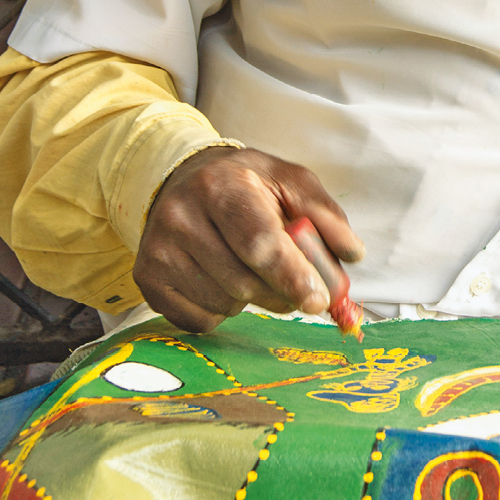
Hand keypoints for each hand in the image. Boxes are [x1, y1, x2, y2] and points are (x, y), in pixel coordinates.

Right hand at [133, 146, 364, 333]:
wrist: (184, 180)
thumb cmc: (247, 184)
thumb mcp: (290, 182)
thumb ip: (326, 216)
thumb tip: (352, 255)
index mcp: (222, 185)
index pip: (258, 243)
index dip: (291, 276)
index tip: (317, 300)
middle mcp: (181, 216)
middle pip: (243, 282)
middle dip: (280, 293)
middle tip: (297, 288)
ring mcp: (159, 249)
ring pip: (222, 304)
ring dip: (250, 300)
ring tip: (250, 270)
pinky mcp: (147, 278)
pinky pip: (198, 320)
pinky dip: (221, 311)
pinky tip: (222, 280)